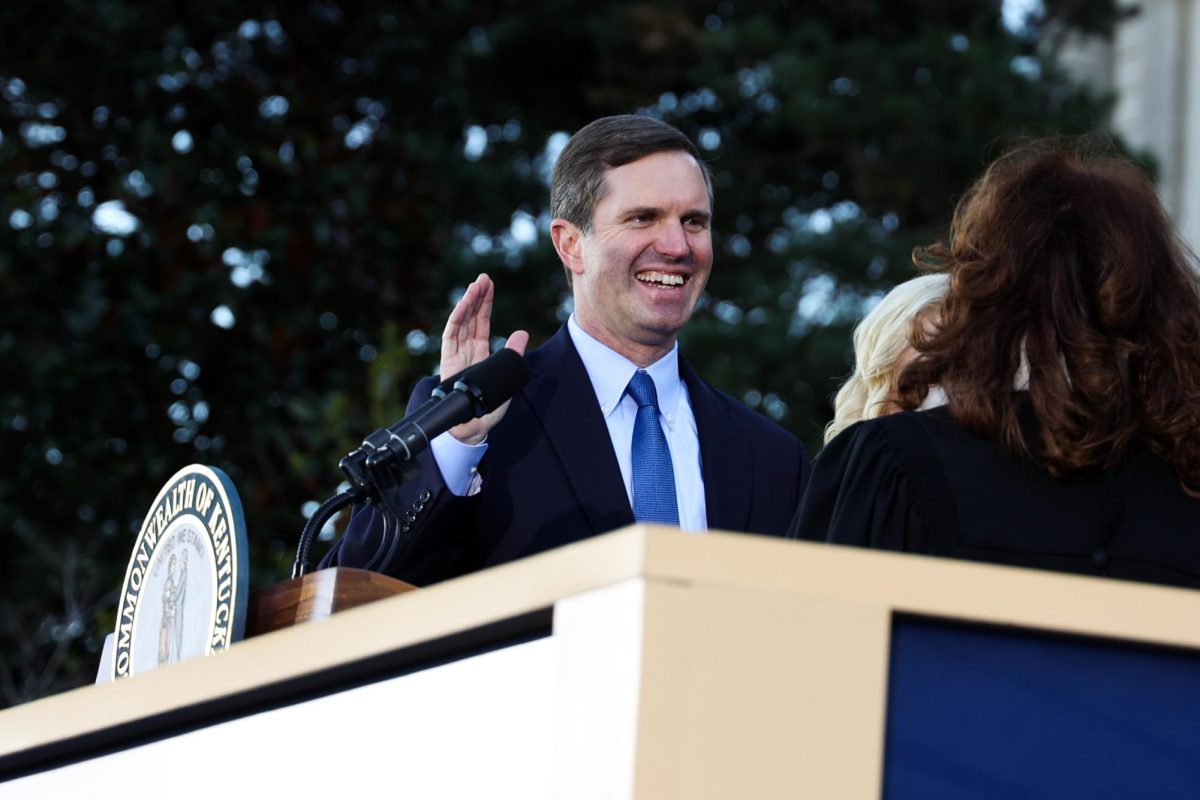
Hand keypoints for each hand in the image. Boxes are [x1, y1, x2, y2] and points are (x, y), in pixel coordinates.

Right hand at [440, 273, 528, 443]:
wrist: (470, 429)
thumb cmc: (486, 409)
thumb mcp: (507, 378)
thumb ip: (513, 356)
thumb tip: (522, 334)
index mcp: (479, 354)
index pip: (481, 324)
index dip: (485, 305)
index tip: (489, 286)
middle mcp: (465, 351)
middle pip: (470, 318)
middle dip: (477, 297)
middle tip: (483, 278)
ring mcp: (455, 355)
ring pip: (460, 323)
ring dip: (468, 303)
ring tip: (476, 285)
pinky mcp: (448, 361)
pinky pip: (451, 335)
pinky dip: (457, 318)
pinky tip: (465, 304)